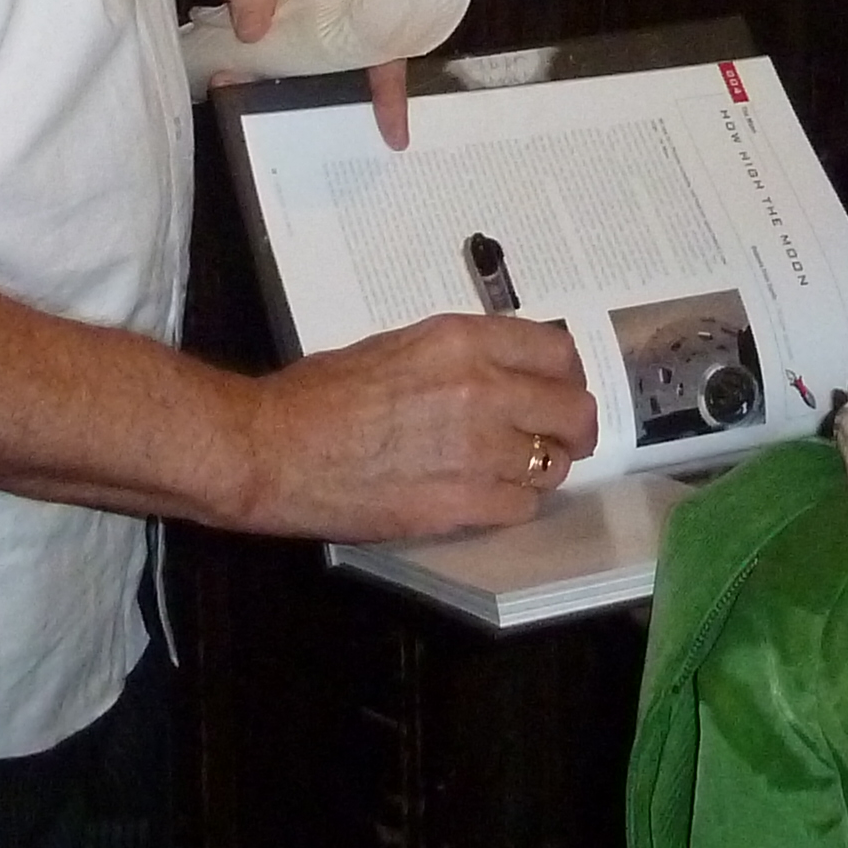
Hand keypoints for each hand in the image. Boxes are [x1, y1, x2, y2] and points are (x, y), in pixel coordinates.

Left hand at [192, 0, 411, 145]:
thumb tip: (254, 31)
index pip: (385, 39)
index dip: (391, 87)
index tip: (393, 131)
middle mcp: (339, 5)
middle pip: (358, 63)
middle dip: (357, 105)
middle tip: (352, 150)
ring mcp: (308, 17)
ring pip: (320, 67)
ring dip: (304, 96)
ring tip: (296, 137)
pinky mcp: (278, 25)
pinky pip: (285, 62)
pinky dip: (274, 83)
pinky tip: (253, 105)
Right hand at [232, 314, 601, 539]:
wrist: (275, 449)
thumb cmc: (321, 392)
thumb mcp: (398, 346)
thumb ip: (459, 356)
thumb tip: (502, 372)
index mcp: (462, 341)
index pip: (556, 351)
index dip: (566, 373)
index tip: (560, 386)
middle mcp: (482, 391)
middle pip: (572, 410)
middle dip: (571, 426)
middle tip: (558, 436)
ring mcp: (476, 451)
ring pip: (551, 464)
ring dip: (540, 467)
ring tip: (514, 469)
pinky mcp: (462, 505)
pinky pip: (521, 506)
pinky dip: (512, 502)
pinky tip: (486, 495)